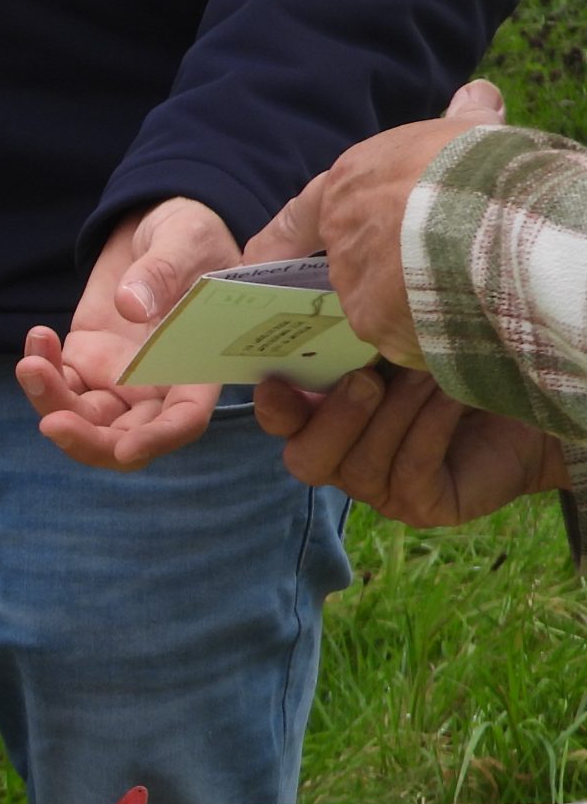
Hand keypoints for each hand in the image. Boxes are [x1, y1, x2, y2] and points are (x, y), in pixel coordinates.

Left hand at [16, 197, 237, 469]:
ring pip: (83, 419)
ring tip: (31, 365)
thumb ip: (162, 273)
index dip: (158, 440)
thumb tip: (131, 306)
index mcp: (198, 367)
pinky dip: (40, 369)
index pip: (184, 418)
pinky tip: (37, 338)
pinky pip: (57, 383)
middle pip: (125, 437)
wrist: (154, 225)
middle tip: (52, 423)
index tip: (125, 450)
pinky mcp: (84, 362)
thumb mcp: (183, 240)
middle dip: (88, 441)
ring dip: (52, 403)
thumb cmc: (189, 235)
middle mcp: (158, 385)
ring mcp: (118, 378)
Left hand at [244, 80, 508, 365]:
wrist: (482, 213)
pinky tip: (457, 312)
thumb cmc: (470, 166)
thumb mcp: (468, 131)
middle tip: (430, 262)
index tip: (254, 259)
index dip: (283, 238)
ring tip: (458, 283)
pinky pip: (398, 331)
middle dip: (387, 266)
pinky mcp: (372, 320)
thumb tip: (476, 95)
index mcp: (347, 186)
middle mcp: (339, 237)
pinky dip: (425, 327)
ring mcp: (351, 282)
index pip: (301, 216)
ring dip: (410, 297)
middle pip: (353, 261)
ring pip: (378, 299)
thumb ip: (464, 119)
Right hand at [254, 365, 564, 526]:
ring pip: (361, 466)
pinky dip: (428, 429)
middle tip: (367, 380)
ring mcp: (382, 490)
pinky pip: (410, 470)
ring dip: (394, 414)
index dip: (274, 410)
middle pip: (306, 461)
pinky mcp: (423, 505)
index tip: (275, 383)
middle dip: (334, 420)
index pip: (283, 425)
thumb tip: (332, 299)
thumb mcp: (406, 343)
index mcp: (328, 419)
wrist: (530, 404)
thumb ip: (360, 335)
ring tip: (427, 375)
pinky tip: (450, 398)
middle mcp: (345, 460)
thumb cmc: (461, 364)